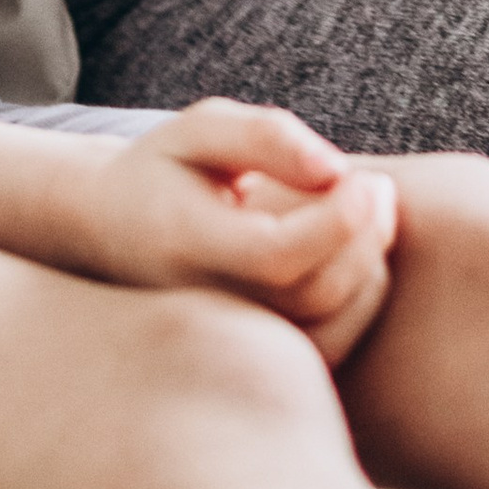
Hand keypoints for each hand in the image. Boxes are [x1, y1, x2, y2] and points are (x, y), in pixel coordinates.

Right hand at [76, 100, 399, 365]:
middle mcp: (204, 308)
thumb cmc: (165, 170)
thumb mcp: (199, 130)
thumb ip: (264, 137)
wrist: (110, 234)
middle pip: (313, 293)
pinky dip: (361, 300)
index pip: (275, 255)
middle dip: (363, 235)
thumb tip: (335, 169)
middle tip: (378, 186)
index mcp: (184, 245)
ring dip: (370, 265)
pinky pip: (328, 347)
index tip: (365, 178)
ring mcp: (229, 342)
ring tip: (370, 209)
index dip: (336, 220)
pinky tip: (356, 251)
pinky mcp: (254, 359)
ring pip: (329, 327)